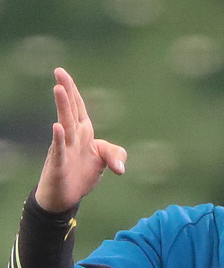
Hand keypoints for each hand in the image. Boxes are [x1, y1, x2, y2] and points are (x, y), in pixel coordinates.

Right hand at [35, 68, 126, 212]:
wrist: (67, 196)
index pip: (78, 107)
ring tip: (58, 89)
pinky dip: (59, 138)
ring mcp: (64, 149)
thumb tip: (121, 168)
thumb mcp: (105, 161)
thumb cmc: (83, 173)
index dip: (73, 91)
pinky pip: (59, 149)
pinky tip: (57, 126)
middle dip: (66, 91)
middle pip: (70, 110)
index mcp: (83, 132)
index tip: (63, 72)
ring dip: (62, 107)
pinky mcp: (59, 164)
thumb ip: (117, 156)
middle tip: (59, 72)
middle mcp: (72, 137)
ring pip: (64, 124)